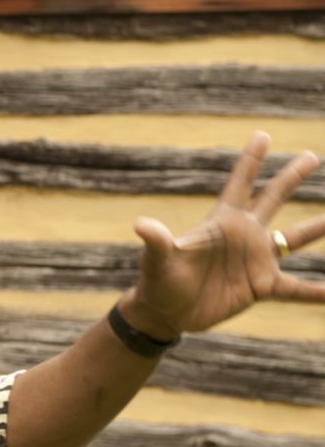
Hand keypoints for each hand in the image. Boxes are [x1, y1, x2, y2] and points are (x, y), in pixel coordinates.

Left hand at [123, 133, 323, 338]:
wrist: (165, 311)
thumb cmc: (158, 280)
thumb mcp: (158, 259)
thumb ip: (157, 241)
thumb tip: (140, 224)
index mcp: (222, 222)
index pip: (239, 184)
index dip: (251, 161)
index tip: (262, 135)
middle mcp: (244, 235)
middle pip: (273, 199)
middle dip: (291, 177)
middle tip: (310, 156)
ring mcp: (256, 260)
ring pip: (294, 238)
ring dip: (317, 228)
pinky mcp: (261, 287)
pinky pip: (295, 288)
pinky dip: (315, 292)